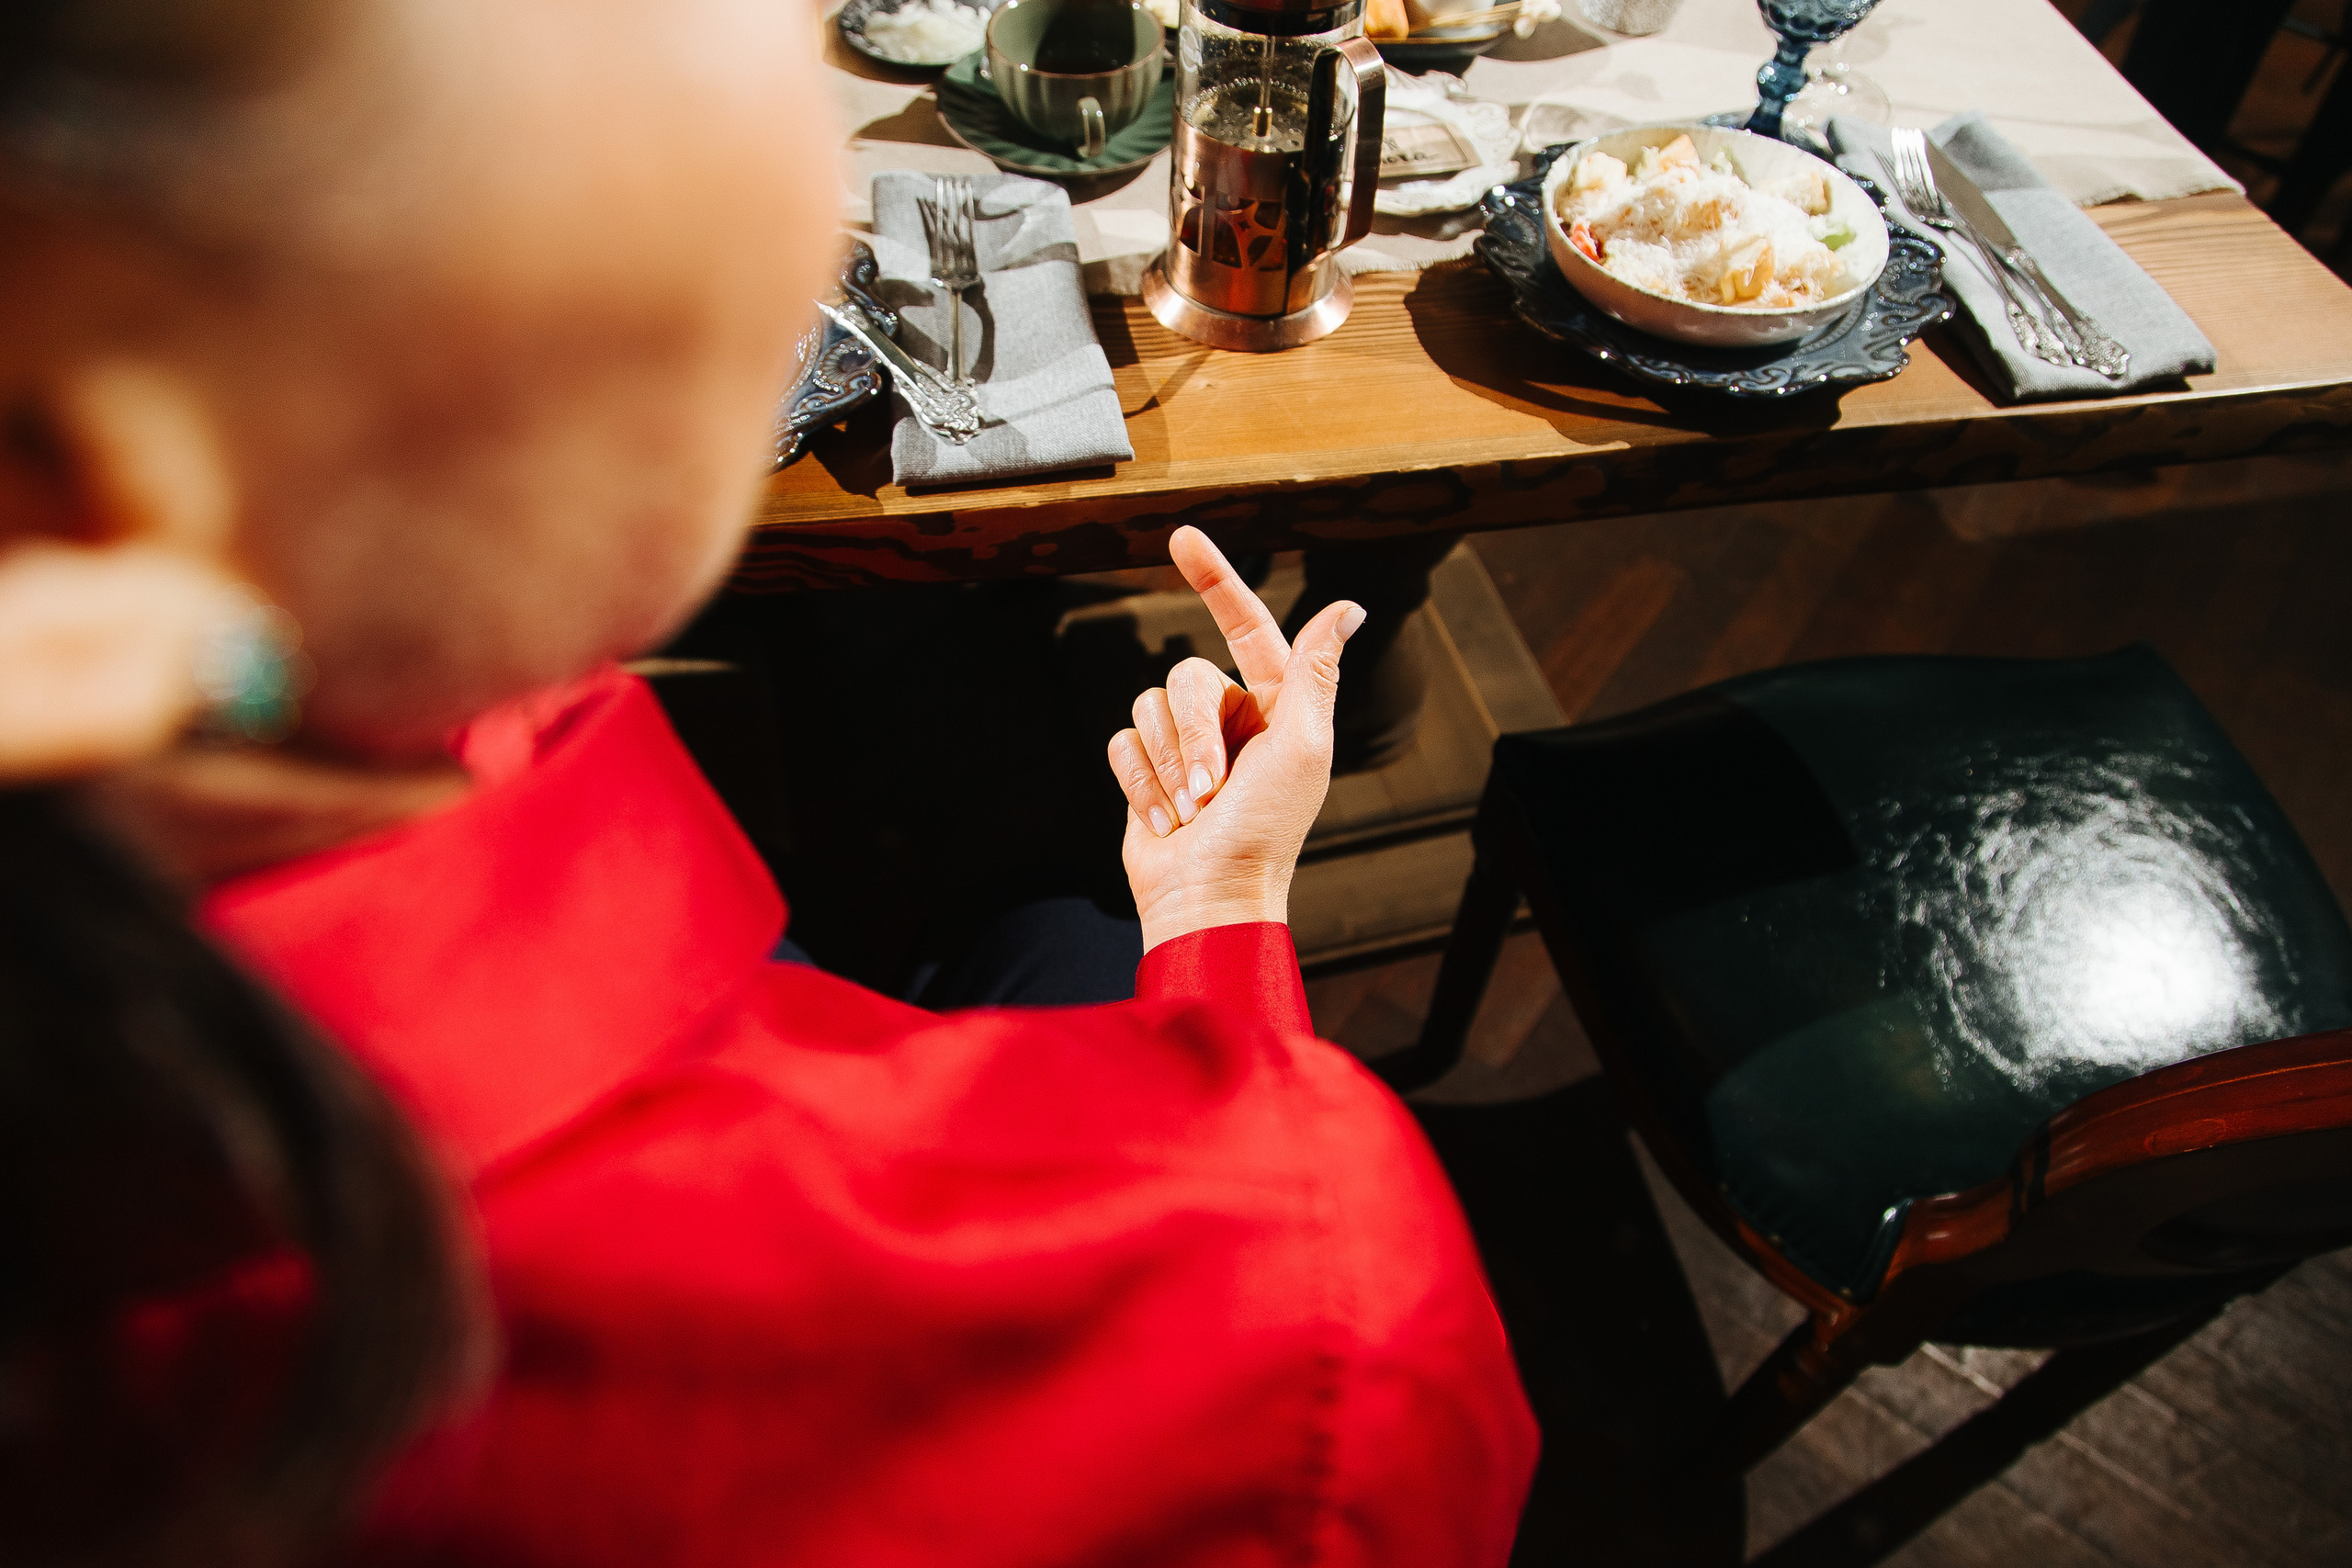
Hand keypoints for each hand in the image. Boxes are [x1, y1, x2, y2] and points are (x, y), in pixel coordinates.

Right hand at [1107, 527, 1363, 950]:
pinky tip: (1164, 820)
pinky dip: (1140, 782)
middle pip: (1185, 675)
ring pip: (1148, 706)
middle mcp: (1231, 717)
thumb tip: (1349, 607)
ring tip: (1194, 811)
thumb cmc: (1266, 830)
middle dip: (1194, 732)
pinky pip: (1122, 741)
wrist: (1210, 896)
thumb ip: (1314, 671)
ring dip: (1168, 764)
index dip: (1216, 579)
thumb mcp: (1302, 744)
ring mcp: (1186, 744)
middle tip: (1212, 786)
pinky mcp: (1145, 770)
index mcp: (1276, 705)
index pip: (1245, 625)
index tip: (1182, 538)